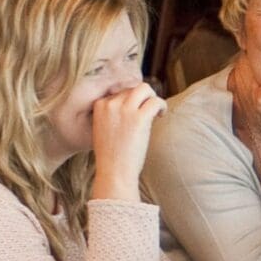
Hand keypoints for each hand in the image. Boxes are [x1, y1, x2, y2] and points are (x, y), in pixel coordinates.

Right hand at [89, 83, 166, 198]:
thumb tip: (132, 101)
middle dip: (143, 98)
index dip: (131, 101)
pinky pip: (155, 101)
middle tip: (149, 112)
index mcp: (98, 105)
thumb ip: (113, 113)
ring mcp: (124, 109)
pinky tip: (161, 116)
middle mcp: (110, 104)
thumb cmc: (111, 154)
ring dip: (153, 97)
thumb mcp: (104, 128)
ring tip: (156, 111)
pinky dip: (162, 106)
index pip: (119, 92)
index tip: (136, 112)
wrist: (114, 171)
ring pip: (144, 88)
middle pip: (132, 89)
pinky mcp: (139, 117)